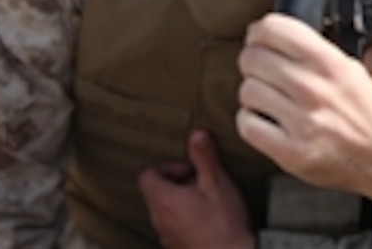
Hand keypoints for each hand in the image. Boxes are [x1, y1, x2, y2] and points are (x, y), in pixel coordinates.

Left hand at [137, 129, 253, 248]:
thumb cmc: (224, 223)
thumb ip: (205, 156)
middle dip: (178, 183)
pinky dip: (186, 219)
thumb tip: (197, 134)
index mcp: (164, 200)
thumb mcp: (217, 182)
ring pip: (165, 211)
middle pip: (156, 192)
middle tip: (202, 183)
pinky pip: (174, 227)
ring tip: (207, 201)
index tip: (190, 169)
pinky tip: (208, 221)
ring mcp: (165, 237)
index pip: (147, 175)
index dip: (168, 167)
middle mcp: (158, 220)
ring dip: (182, 202)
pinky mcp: (175, 248)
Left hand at [237, 14, 371, 192]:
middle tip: (263, 70)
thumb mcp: (350, 67)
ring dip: (254, 94)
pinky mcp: (292, 152)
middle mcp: (314, 89)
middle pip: (253, 58)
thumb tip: (268, 34)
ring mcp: (303, 122)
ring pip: (247, 91)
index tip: (259, 38)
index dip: (260, 32)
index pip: (273, 30)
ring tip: (270, 99)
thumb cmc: (367, 111)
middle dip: (253, 62)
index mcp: (330, 63)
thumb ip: (312, 50)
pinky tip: (267, 120)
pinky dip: (251, 122)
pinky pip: (247, 125)